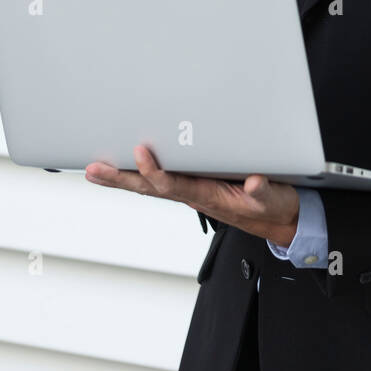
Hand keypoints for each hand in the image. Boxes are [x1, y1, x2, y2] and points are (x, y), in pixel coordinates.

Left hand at [85, 145, 299, 245]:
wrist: (278, 219)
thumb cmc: (273, 207)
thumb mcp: (272, 199)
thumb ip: (262, 190)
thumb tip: (253, 181)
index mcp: (207, 197)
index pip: (173, 184)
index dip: (154, 171)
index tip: (140, 152)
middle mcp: (193, 195)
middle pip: (149, 187)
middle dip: (120, 178)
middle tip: (93, 170)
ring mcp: (192, 191)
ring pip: (151, 185)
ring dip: (123, 178)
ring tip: (96, 169)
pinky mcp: (196, 185)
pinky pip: (162, 180)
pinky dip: (140, 174)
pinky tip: (126, 169)